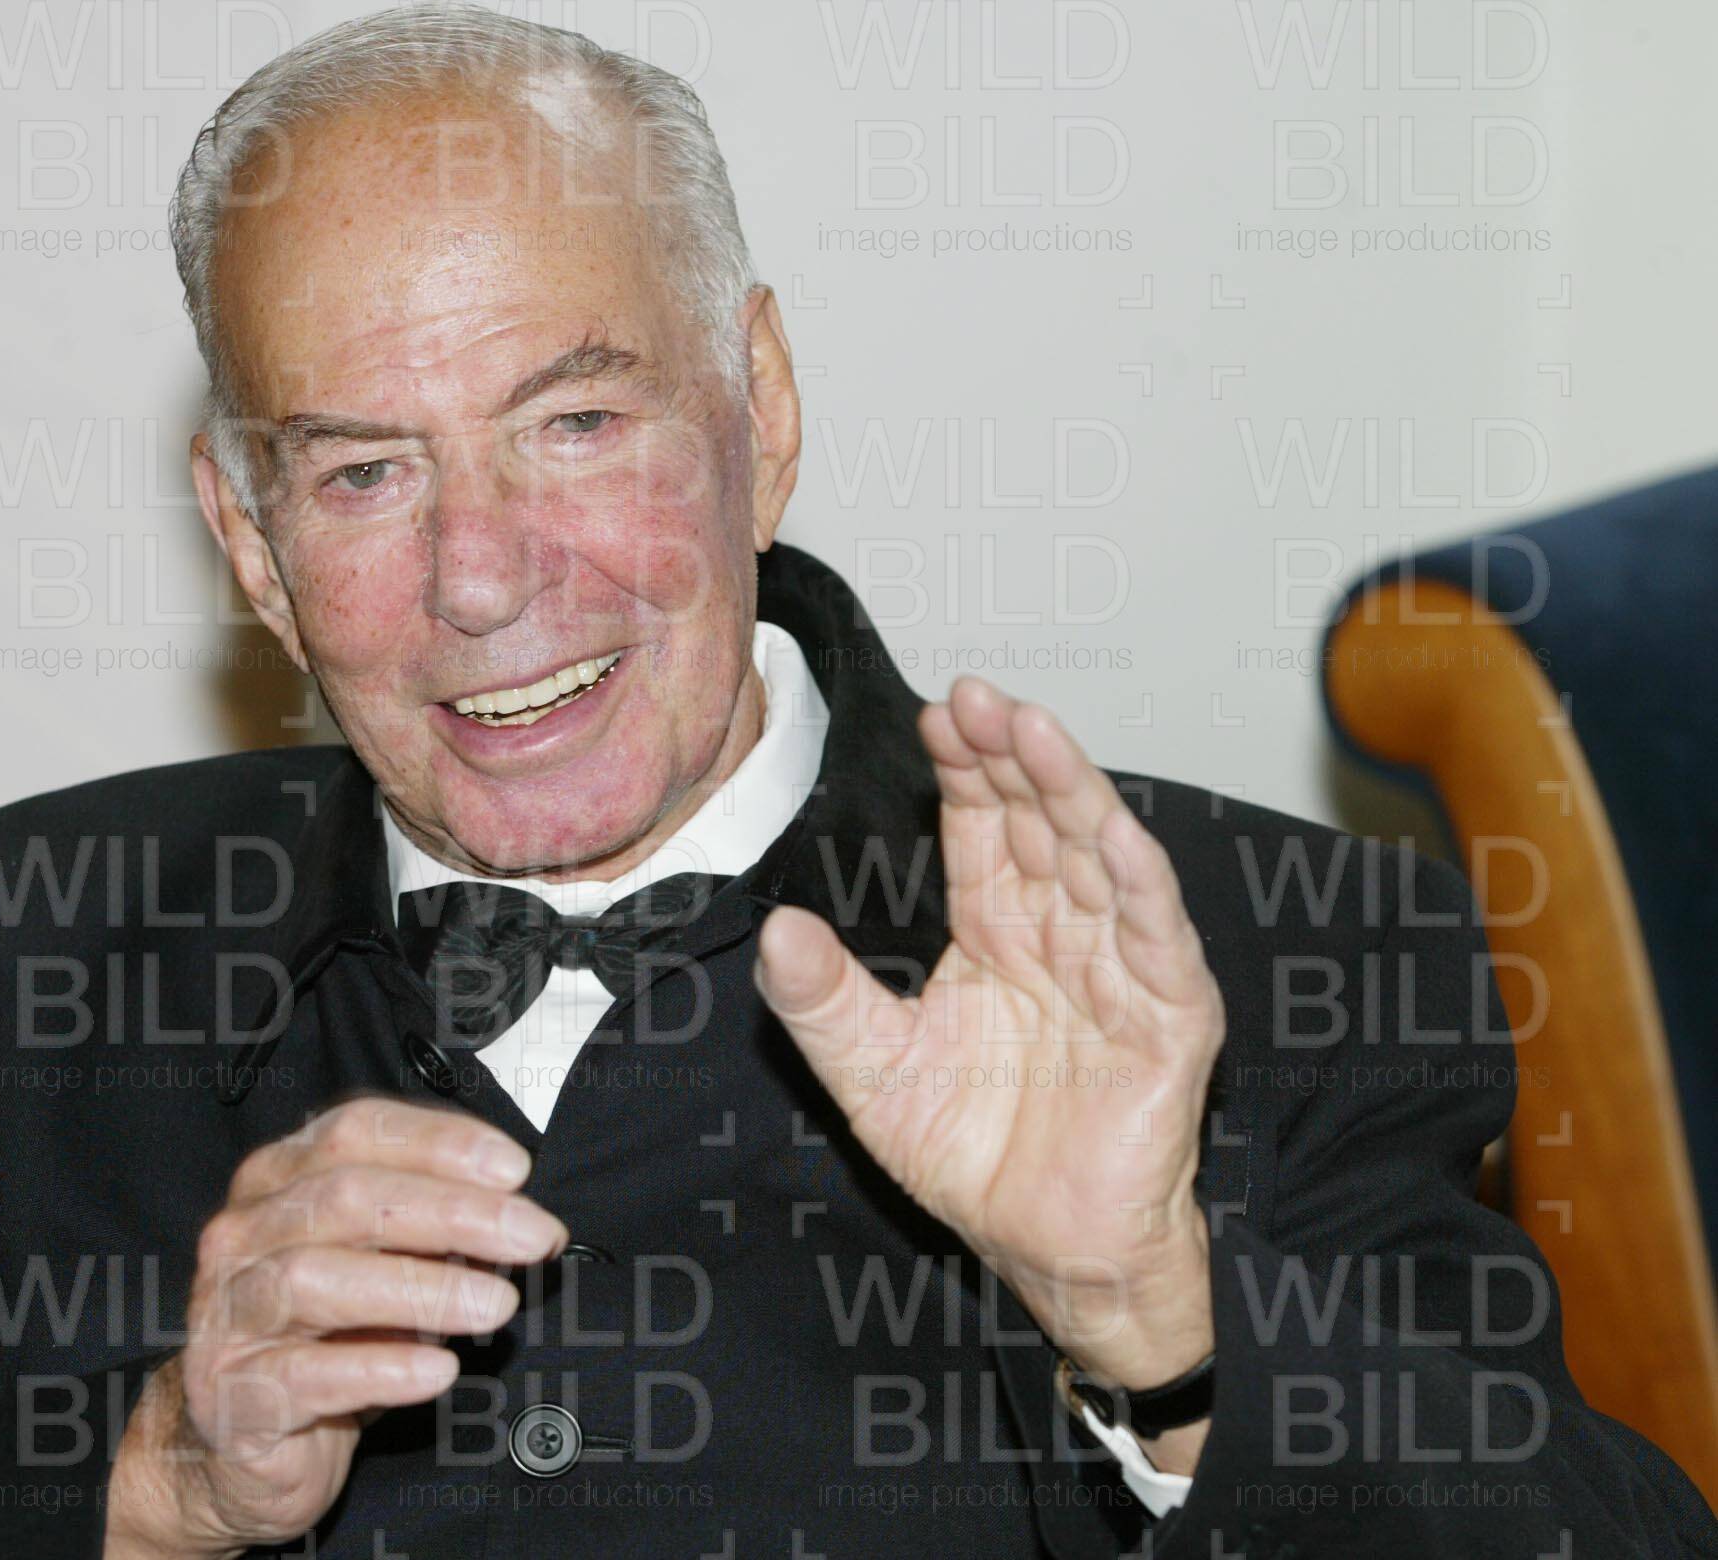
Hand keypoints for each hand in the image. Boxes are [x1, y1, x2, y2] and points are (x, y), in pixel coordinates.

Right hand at [104, 1097, 567, 1557]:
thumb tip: (517, 1219)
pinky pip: (303, 1376)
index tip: (514, 1170)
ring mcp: (227, 1314)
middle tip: (531, 1236)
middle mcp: (241, 1236)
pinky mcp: (232, 1393)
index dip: (437, 1142)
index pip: (353, 1132)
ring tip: (496, 1306)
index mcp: (275, 1181)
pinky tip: (437, 1371)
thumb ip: (432, 1235)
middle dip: (452, 1213)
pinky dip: (377, 1368)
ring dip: (419, 1288)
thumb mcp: (381, 1269)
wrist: (245, 1449)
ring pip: (314, 1279)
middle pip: (344, 1199)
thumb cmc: (326, 1342)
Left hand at [753, 676, 1225, 1399]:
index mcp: (996, 935)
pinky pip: (1156, 940)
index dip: (964, 771)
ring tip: (1033, 731)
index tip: (936, 714)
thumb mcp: (874, 1074)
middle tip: (976, 697)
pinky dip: (1139, 885)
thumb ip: (824, 1002)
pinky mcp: (1169, 1020)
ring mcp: (1122, 972)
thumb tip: (776, 931)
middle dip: (1011, 757)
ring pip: (1099, 861)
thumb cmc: (975, 1158)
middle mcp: (1062, 937)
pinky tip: (1113, 834)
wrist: (1048, 1251)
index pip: (984, 831)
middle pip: (1041, 825)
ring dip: (1071, 794)